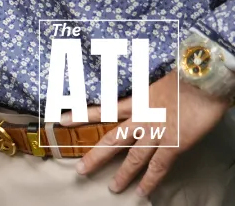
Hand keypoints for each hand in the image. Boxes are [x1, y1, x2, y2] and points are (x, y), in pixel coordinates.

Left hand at [73, 71, 228, 196]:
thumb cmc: (184, 73)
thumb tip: (144, 88)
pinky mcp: (174, 143)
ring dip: (123, 174)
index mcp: (137, 100)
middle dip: (96, 156)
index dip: (83, 115)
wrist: (203, 79)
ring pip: (134, 157)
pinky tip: (142, 191)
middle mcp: (141, 118)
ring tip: (113, 187)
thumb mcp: (158, 76)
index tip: (61, 121)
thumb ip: (147, 86)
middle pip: (113, 140)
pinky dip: (151, 180)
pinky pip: (159, 166)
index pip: (104, 109)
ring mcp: (156, 132)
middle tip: (80, 170)